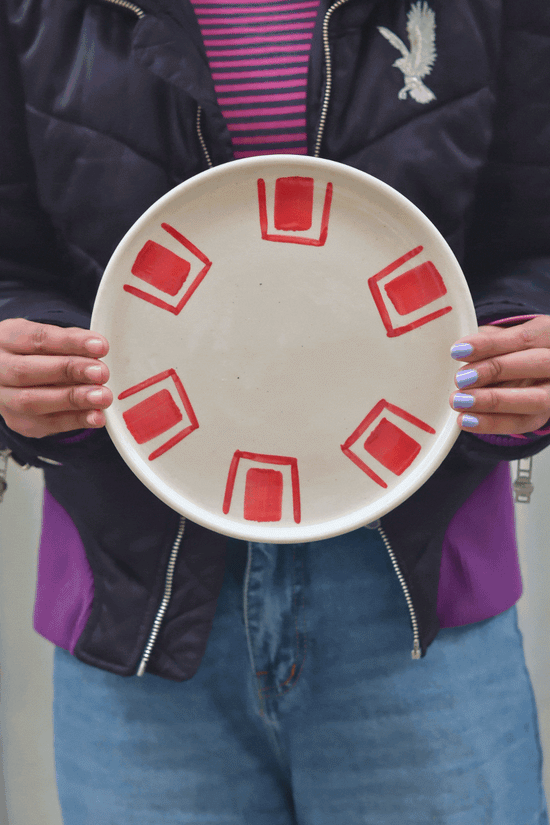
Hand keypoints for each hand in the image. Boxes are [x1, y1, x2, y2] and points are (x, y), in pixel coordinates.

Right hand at [0, 318, 112, 437]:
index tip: (100, 346)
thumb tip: (98, 349)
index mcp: (6, 339)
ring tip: (102, 396)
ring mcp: (4, 399)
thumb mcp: (48, 339)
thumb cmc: (37, 354)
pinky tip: (96, 417)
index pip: (37, 338)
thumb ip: (70, 342)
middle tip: (101, 373)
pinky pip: (45, 424)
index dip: (70, 343)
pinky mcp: (18, 422)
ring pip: (32, 401)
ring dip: (72, 399)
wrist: (13, 380)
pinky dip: (75, 421)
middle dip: (68, 371)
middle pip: (27, 371)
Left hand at [449, 316, 549, 434]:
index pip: (524, 338)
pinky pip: (522, 423)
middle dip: (496, 370)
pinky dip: (492, 423)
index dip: (490, 344)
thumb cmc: (508, 350)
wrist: (524, 373)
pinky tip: (467, 420)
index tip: (458, 350)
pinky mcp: (542, 416)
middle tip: (461, 378)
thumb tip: (460, 351)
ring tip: (460, 401)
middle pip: (537, 364)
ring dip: (493, 402)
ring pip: (535, 399)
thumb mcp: (499, 337)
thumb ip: (486, 341)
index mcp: (548, 335)